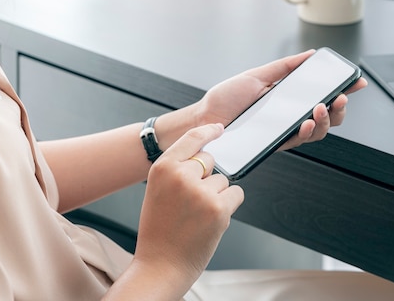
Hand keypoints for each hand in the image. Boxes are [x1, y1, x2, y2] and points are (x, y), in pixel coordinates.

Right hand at [134, 124, 243, 293]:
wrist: (161, 265)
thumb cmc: (160, 230)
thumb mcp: (158, 191)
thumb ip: (177, 170)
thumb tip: (206, 155)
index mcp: (162, 168)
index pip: (191, 139)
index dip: (207, 132)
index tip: (218, 128)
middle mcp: (181, 176)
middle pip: (210, 159)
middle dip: (207, 175)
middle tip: (191, 201)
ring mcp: (200, 192)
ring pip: (222, 180)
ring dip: (216, 195)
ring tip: (196, 216)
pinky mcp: (218, 208)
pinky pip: (236, 193)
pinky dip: (229, 204)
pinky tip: (211, 220)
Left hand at [196, 50, 366, 149]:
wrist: (206, 119)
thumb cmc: (226, 98)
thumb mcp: (257, 74)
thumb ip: (285, 67)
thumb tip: (310, 55)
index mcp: (289, 97)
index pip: (322, 93)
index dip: (343, 88)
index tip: (357, 80)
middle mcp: (291, 114)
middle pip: (328, 116)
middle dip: (341, 108)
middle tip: (341, 98)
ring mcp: (286, 130)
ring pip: (319, 131)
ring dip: (327, 119)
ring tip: (321, 107)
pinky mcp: (276, 143)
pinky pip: (299, 141)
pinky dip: (308, 131)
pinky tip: (307, 122)